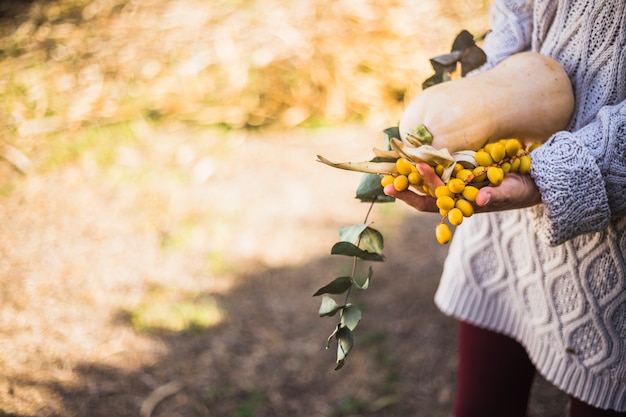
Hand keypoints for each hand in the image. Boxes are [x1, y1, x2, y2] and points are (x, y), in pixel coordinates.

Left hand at [383, 163, 541, 212]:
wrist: (536, 177)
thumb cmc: (524, 189)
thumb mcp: (514, 193)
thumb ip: (498, 196)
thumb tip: (481, 200)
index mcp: (462, 204)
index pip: (430, 204)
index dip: (410, 197)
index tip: (392, 189)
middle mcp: (455, 193)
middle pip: (423, 188)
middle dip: (404, 181)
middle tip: (386, 172)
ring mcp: (458, 179)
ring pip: (428, 175)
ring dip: (410, 168)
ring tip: (391, 156)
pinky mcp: (463, 164)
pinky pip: (440, 160)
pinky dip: (425, 154)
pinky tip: (412, 145)